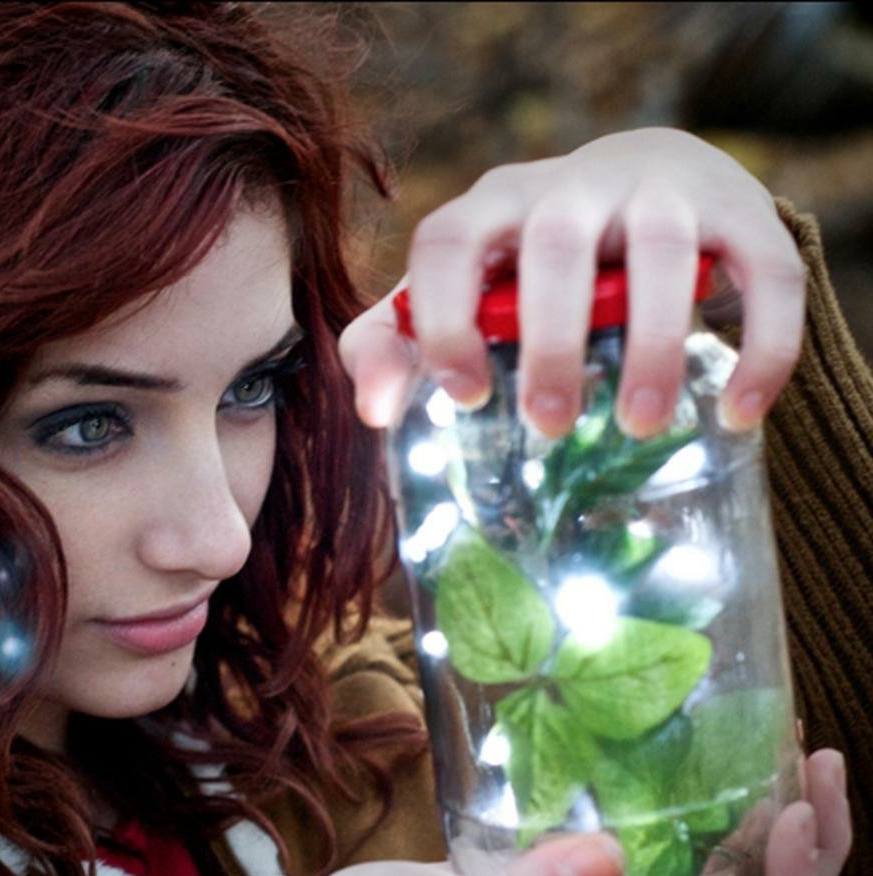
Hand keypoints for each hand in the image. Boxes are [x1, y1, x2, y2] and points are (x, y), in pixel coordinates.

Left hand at [339, 127, 805, 439]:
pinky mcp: (741, 215)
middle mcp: (570, 187)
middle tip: (549, 424)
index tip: (466, 395)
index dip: (445, 320)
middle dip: (549, 341)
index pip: (449, 243)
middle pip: (554, 247)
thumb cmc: (528, 263)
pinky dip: (760, 345)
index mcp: (491, 207)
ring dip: (650, 344)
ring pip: (660, 253)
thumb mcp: (457, 291)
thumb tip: (375, 415)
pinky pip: (763, 273)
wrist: (647, 187)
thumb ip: (395, 341)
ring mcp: (659, 193)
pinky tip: (740, 410)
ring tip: (640, 424)